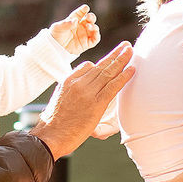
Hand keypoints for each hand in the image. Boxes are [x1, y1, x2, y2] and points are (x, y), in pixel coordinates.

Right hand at [31, 43, 134, 159]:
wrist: (49, 136)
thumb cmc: (52, 124)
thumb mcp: (58, 101)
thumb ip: (70, 93)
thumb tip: (76, 94)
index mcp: (68, 81)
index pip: (86, 66)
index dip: (100, 63)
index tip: (110, 60)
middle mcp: (77, 83)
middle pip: (100, 65)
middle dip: (114, 54)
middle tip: (125, 45)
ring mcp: (87, 92)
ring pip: (108, 72)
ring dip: (122, 60)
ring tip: (130, 50)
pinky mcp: (96, 103)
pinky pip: (113, 86)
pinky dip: (124, 77)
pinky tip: (132, 69)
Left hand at [49, 4, 99, 56]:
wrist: (55, 48)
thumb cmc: (55, 36)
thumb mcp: (57, 27)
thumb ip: (66, 24)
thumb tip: (75, 21)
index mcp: (74, 20)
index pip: (80, 13)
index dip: (83, 10)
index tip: (85, 8)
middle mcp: (81, 26)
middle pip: (89, 19)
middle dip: (91, 17)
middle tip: (89, 16)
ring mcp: (85, 34)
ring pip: (94, 28)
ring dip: (94, 26)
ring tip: (88, 26)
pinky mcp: (87, 43)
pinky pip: (95, 39)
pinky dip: (97, 35)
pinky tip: (94, 32)